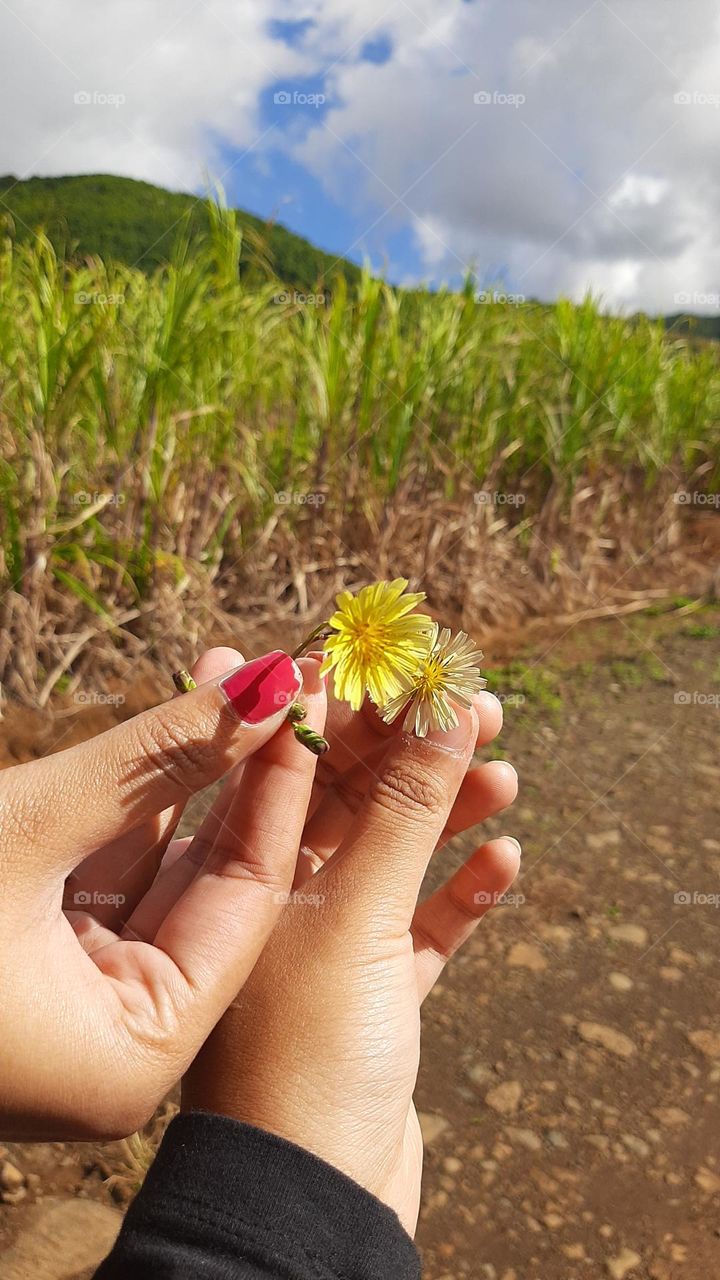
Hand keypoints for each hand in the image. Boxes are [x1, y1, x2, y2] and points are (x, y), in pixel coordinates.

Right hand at [0, 648, 326, 1139]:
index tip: (312, 697)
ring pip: (157, 875)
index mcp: (131, 1058)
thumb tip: (269, 687)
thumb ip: (153, 759)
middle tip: (283, 678)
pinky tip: (175, 732)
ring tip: (235, 683)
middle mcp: (115, 1047)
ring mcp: (74, 1008)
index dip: (279, 789)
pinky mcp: (35, 969)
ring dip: (188, 781)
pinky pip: (105, 879)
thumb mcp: (26, 829)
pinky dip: (132, 810)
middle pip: (209, 887)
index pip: (242, 903)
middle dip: (239, 776)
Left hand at [184, 688, 518, 1234]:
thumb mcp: (352, 916)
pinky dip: (460, 894)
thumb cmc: (301, 1059)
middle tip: (479, 706)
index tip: (405, 660)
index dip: (345, 702)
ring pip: (392, 857)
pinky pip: (421, 926)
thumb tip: (436, 702)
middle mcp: (272, 902)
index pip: (287, 758)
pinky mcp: (374, 997)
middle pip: (349, 800)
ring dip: (447, 815)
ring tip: (508, 776)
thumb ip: (396, 808)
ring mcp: (325, 949)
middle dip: (411, 752)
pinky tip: (503, 864)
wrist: (312, 1207)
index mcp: (231, 873)